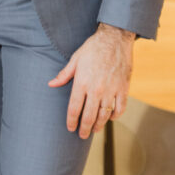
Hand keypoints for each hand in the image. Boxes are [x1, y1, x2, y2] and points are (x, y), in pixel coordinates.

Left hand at [48, 23, 134, 138]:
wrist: (115, 39)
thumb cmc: (93, 48)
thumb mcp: (75, 59)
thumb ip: (64, 75)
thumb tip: (51, 84)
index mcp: (82, 82)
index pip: (74, 109)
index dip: (71, 121)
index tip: (70, 128)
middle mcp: (96, 89)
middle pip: (89, 116)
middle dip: (84, 128)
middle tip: (82, 135)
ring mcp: (111, 91)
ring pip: (104, 115)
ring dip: (99, 125)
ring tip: (95, 130)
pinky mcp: (123, 89)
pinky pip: (119, 109)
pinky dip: (114, 116)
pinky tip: (110, 117)